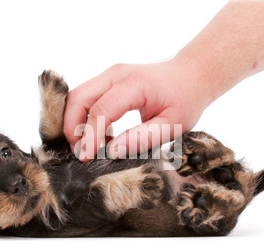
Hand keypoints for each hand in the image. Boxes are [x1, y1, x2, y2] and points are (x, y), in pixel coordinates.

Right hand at [64, 55, 215, 160]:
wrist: (192, 74)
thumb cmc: (186, 99)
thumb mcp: (173, 126)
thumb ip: (142, 139)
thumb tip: (111, 153)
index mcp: (135, 84)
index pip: (100, 110)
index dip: (89, 136)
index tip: (85, 158)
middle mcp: (117, 74)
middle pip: (78, 98)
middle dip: (72, 128)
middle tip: (81, 154)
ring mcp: (111, 74)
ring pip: (78, 96)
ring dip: (78, 123)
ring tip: (95, 147)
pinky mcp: (109, 79)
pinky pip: (87, 97)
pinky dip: (87, 118)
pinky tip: (105, 137)